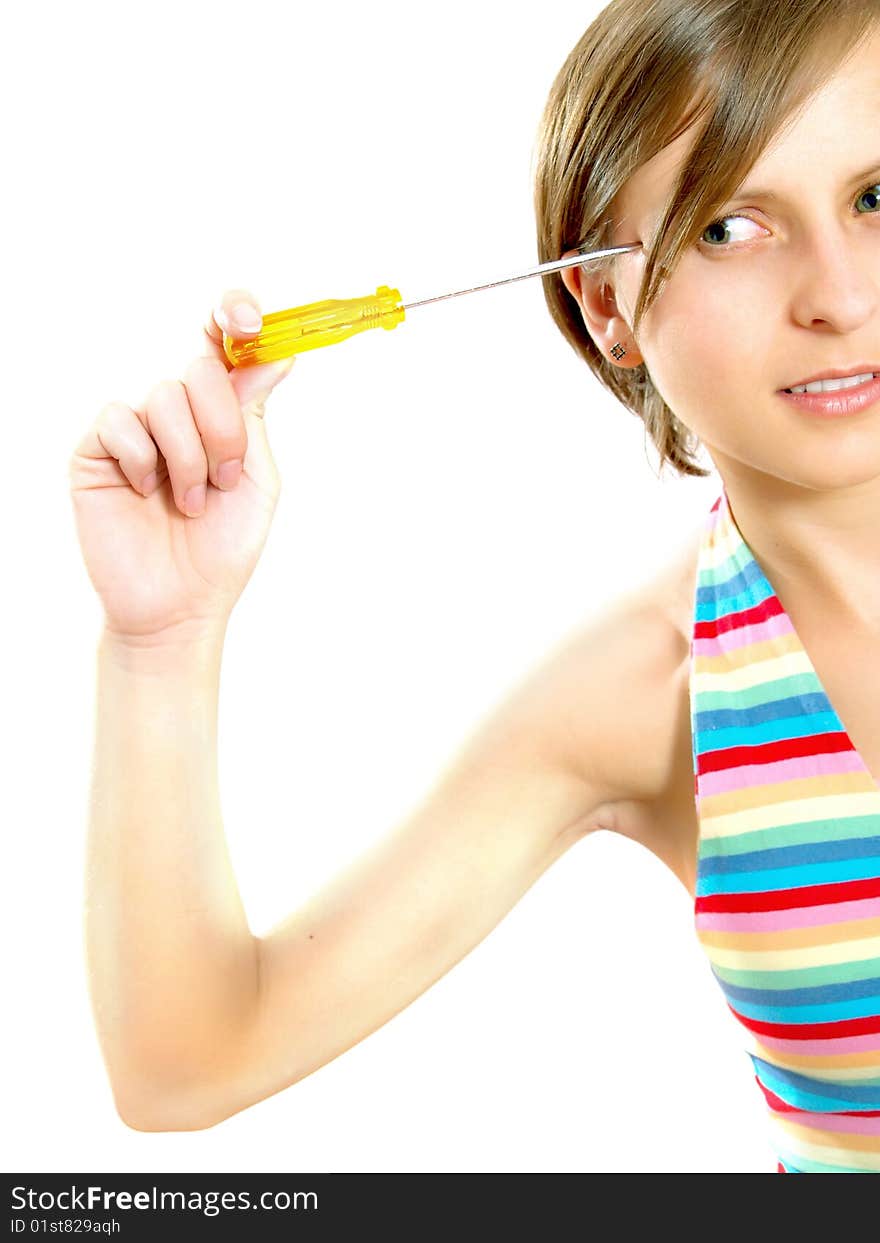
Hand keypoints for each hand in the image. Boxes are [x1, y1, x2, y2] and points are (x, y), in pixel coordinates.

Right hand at [69, 289, 295, 641]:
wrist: (180, 606)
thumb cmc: (221, 547)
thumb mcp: (257, 479)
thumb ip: (256, 416)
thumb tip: (276, 354)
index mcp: (219, 412)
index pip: (221, 342)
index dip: (234, 314)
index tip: (252, 322)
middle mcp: (177, 412)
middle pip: (200, 369)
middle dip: (224, 427)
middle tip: (225, 480)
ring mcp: (135, 428)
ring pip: (165, 396)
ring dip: (190, 456)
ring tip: (191, 502)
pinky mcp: (96, 450)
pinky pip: (120, 421)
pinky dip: (145, 460)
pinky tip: (148, 494)